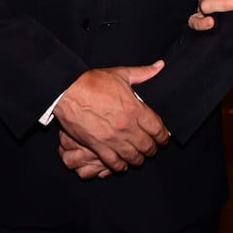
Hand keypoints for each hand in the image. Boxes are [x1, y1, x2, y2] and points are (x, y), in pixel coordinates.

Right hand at [54, 62, 170, 174]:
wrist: (68, 91)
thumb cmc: (94, 81)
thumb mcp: (121, 74)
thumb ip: (143, 73)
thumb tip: (160, 65)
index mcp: (135, 109)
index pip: (157, 128)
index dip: (163, 136)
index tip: (164, 138)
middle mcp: (127, 126)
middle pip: (148, 145)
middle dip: (153, 149)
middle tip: (153, 149)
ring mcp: (113, 138)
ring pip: (133, 157)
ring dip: (139, 159)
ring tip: (140, 158)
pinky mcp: (98, 146)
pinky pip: (114, 163)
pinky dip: (120, 166)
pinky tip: (123, 164)